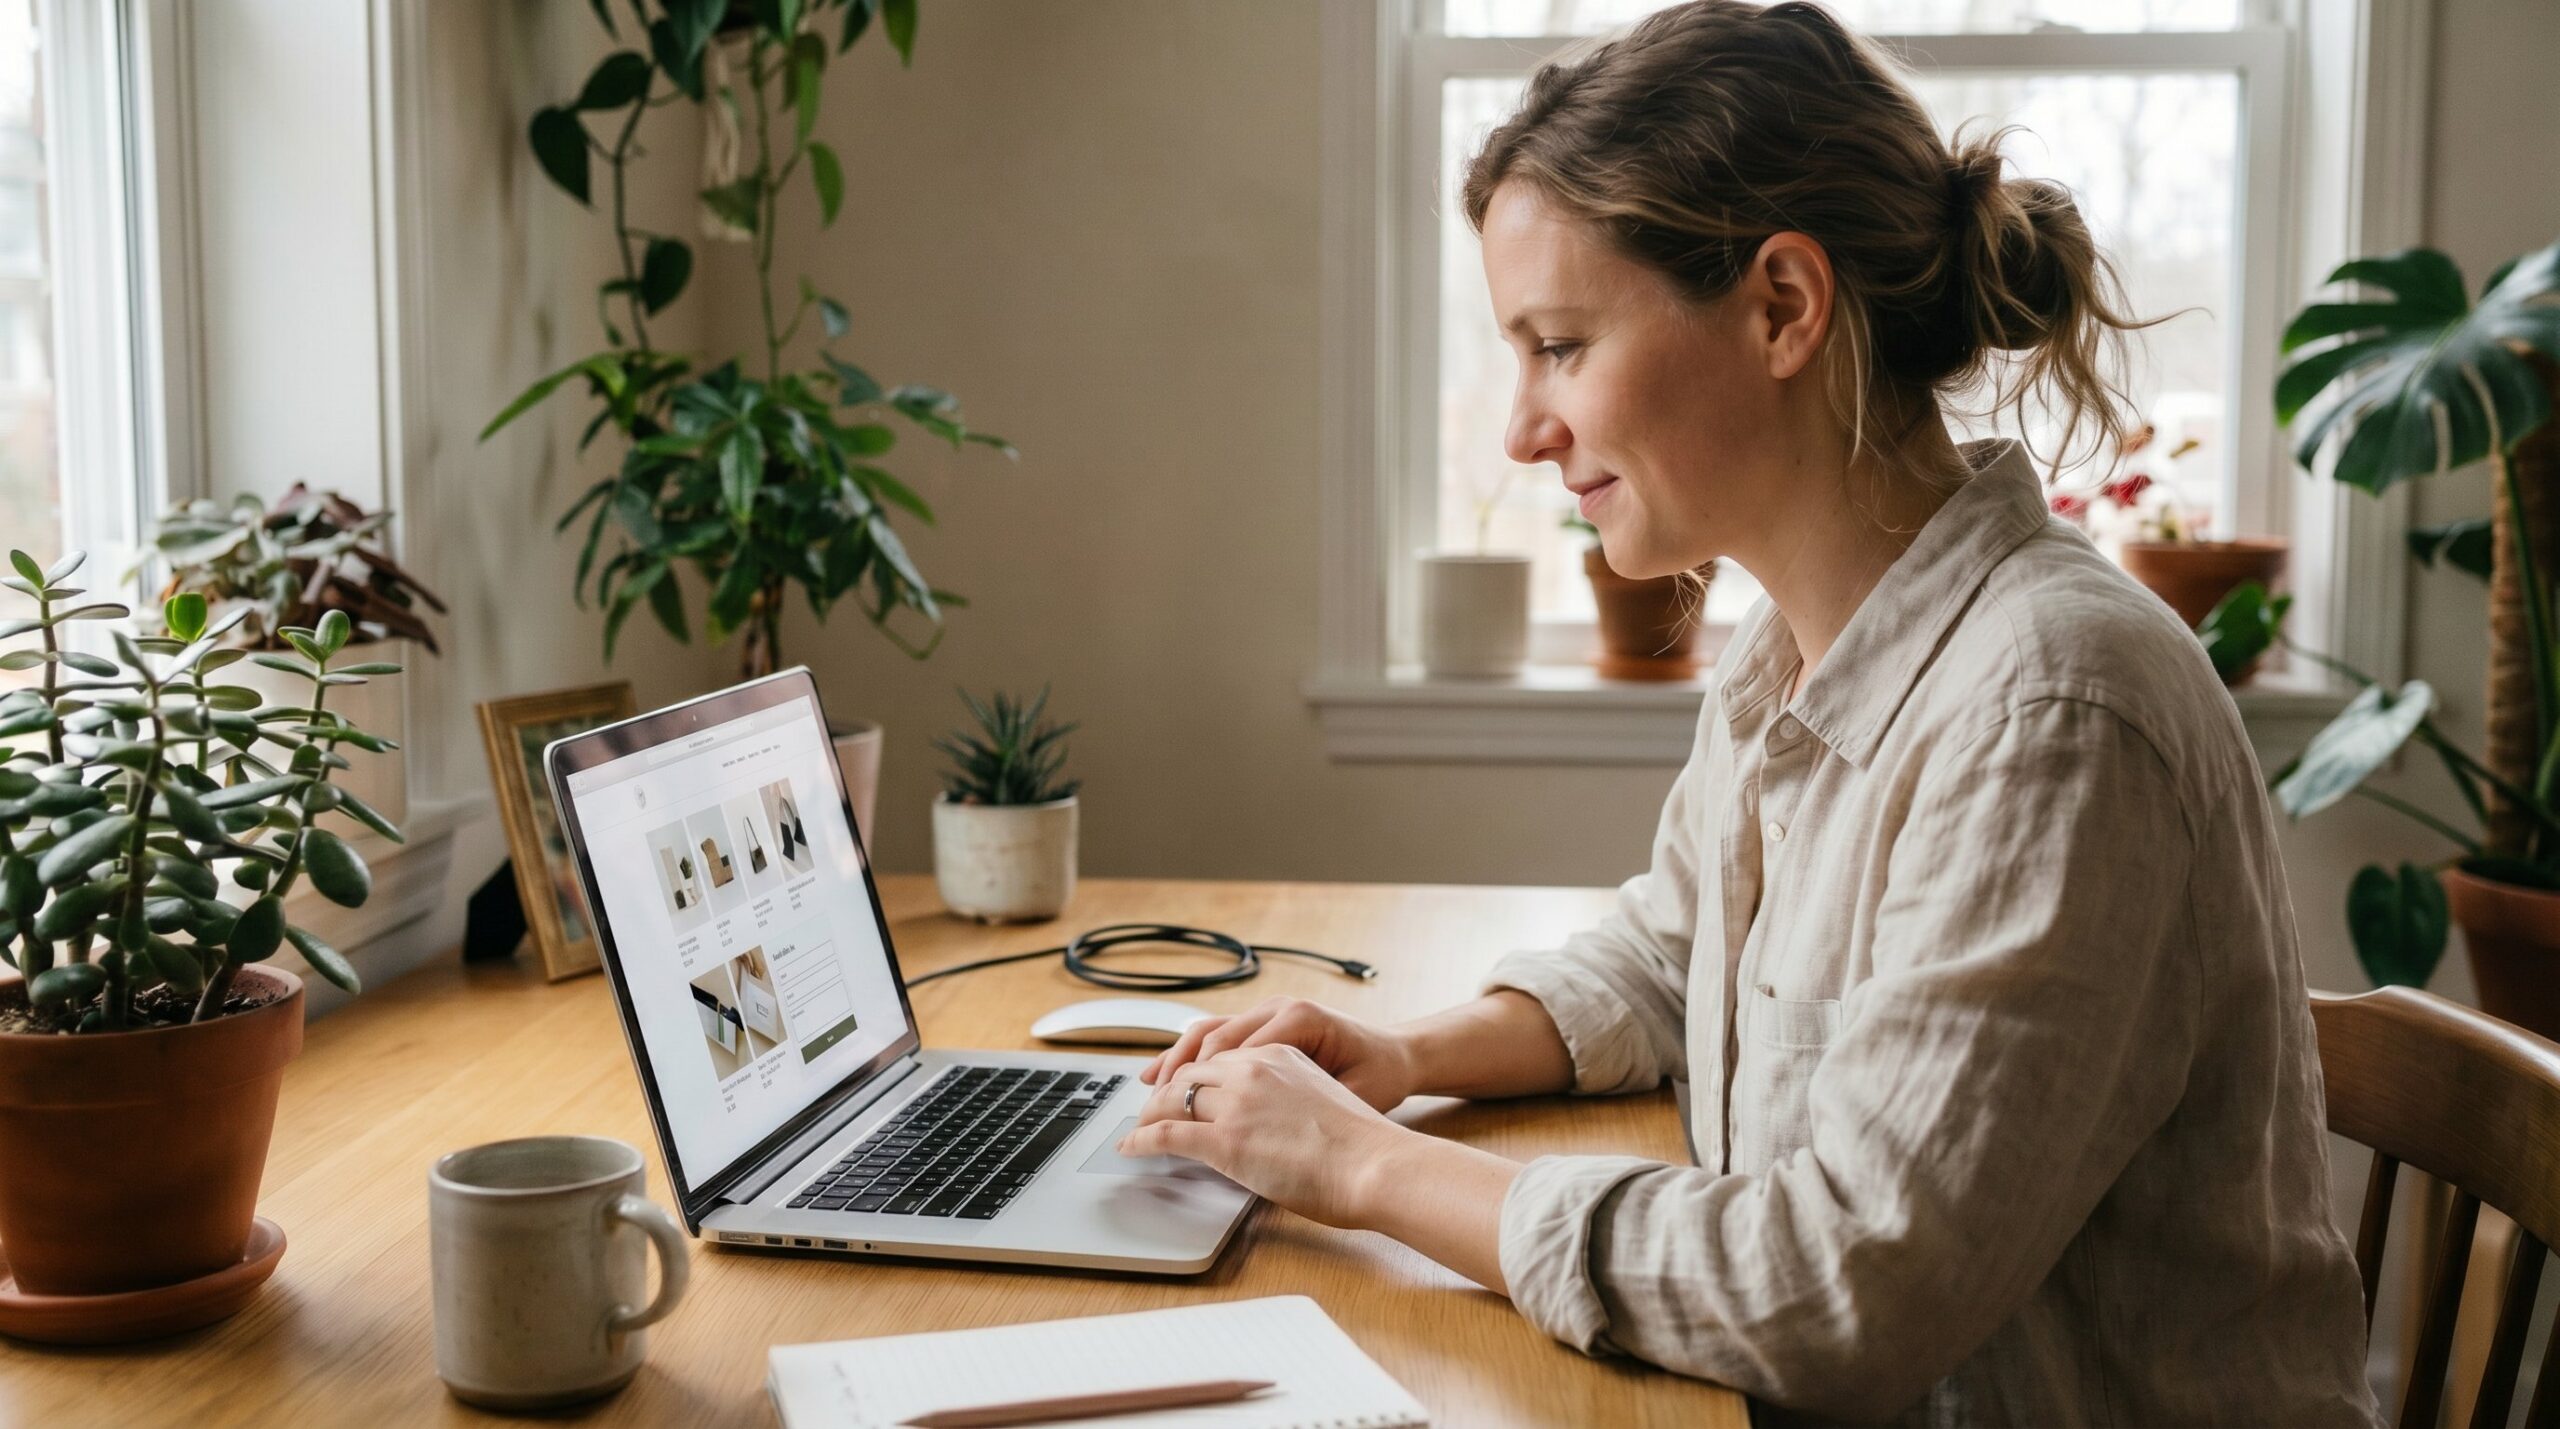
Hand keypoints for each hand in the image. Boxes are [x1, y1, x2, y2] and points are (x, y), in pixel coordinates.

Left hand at [1120, 1043, 1407, 1226]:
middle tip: (1151, 1110)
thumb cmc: (1364, 1146)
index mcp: (1279, 1055)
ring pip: (1172, 1098)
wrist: (1376, 1163)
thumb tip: (1274, 1124)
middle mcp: (1253, 1070)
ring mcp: (1236, 1103)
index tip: (1183, 1086)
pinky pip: (1167, 1134)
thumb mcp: (1323, 1101)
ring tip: (1139, 1130)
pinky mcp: (1225, 1140)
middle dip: (1165, 1092)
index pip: (1221, 1057)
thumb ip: (1290, 1101)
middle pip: (1190, 1073)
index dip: (1194, 1074)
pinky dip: (1142, 1141)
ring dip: (1149, 1115)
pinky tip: (1131, 1149)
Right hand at [1140, 997, 1417, 1110]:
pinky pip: (1221, 1035)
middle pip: (1210, 1036)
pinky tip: (1174, 1075)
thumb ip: (1295, 1105)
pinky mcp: (1269, 1028)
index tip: (1166, 1112)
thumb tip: (1250, 1127)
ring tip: (1150, 1089)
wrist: (1398, 1061)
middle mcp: (1280, 1009)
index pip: (1227, 1048)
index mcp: (1297, 1019)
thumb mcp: (1346, 1095)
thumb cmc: (1379, 1078)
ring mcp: (1272, 1015)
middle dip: (1175, 1073)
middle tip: (1148, 1107)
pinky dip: (1194, 1055)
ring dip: (1177, 1060)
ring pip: (1209, 1032)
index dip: (1192, 1084)